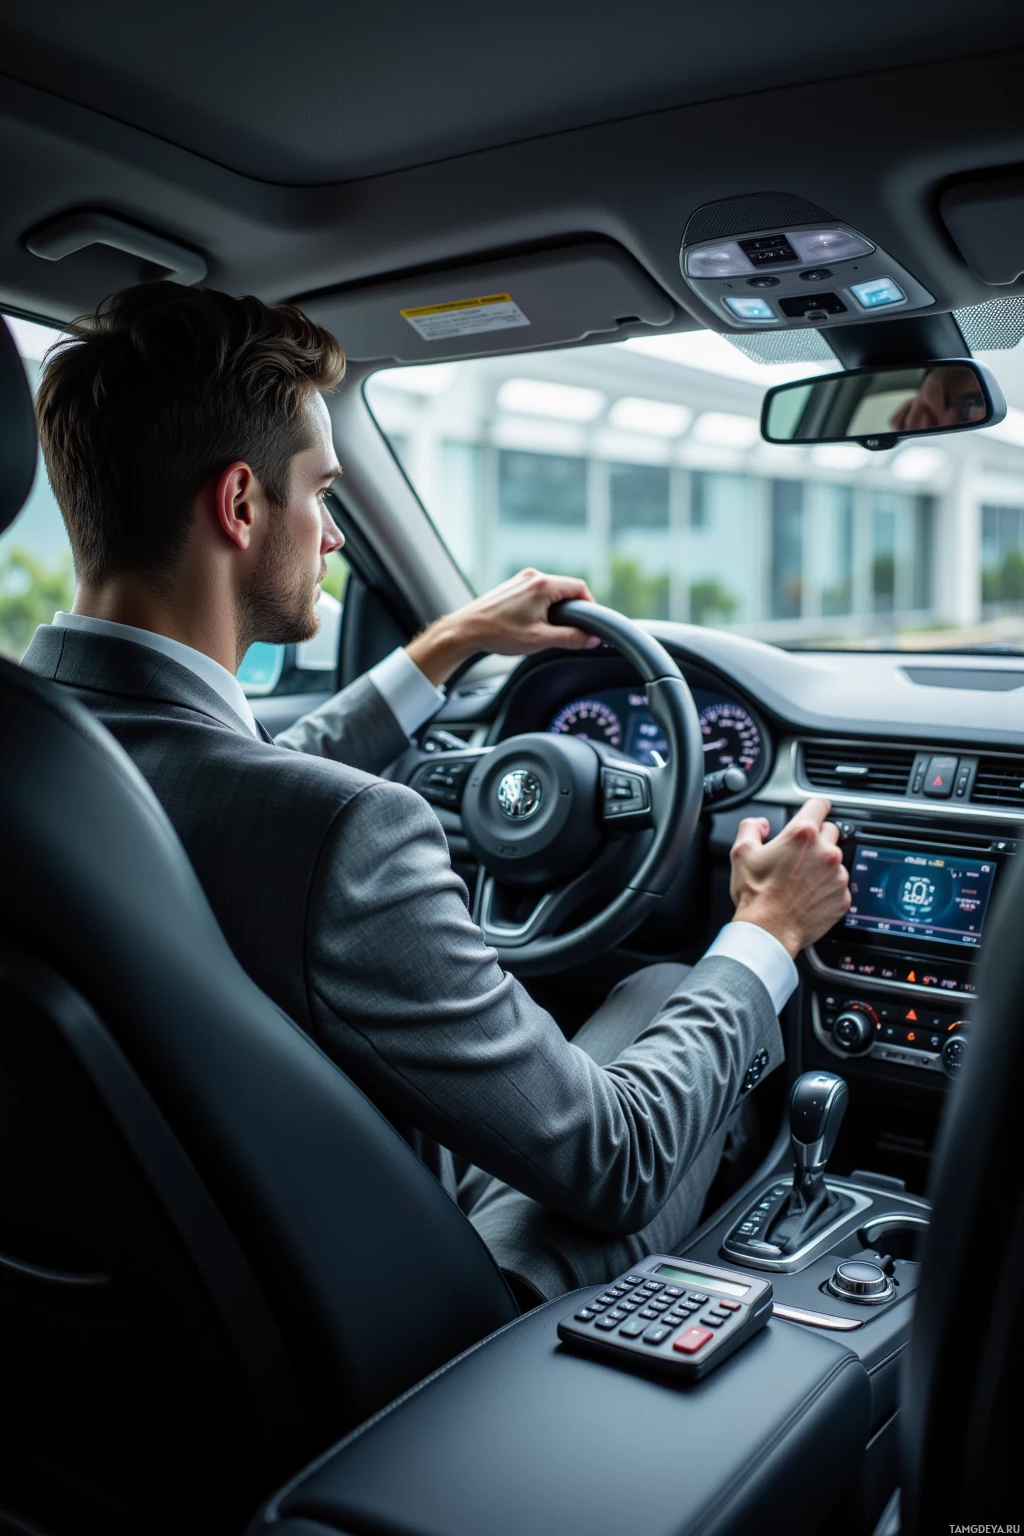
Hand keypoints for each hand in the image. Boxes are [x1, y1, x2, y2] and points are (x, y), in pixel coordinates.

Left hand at [406, 568, 599, 685]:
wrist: (465, 630)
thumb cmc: (499, 633)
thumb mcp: (540, 640)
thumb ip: (571, 638)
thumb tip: (592, 638)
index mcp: (543, 585)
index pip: (580, 588)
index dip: (590, 606)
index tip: (590, 623)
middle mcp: (532, 576)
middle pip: (565, 588)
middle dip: (572, 609)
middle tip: (570, 630)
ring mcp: (520, 580)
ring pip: (550, 591)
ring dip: (555, 608)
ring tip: (547, 629)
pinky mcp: (511, 586)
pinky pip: (536, 592)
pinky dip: (541, 606)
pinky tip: (531, 623)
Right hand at [728, 797, 849, 957]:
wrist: (768, 931)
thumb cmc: (756, 895)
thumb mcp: (741, 852)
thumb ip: (751, 827)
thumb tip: (760, 824)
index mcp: (802, 835)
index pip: (820, 805)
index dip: (814, 807)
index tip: (813, 812)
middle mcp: (826, 852)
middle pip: (831, 831)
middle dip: (817, 838)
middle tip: (798, 853)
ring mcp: (837, 875)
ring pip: (836, 860)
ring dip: (822, 864)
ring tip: (800, 879)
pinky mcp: (843, 897)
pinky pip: (839, 885)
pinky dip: (827, 887)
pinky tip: (808, 895)